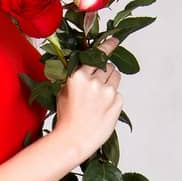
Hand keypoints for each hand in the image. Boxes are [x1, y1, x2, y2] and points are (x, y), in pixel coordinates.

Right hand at [54, 36, 123, 160]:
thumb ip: (74, 78)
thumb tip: (84, 69)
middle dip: (104, 71)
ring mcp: (107, 92)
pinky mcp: (117, 102)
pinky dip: (113, 99)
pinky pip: (118, 94)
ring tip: (100, 98)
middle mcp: (94, 81)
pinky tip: (102, 109)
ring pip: (115, 77)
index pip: (97, 55)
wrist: (73, 141)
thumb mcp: (63, 92)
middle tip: (98, 84)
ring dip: (110, 83)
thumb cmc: (66, 120)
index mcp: (78, 76)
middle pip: (107, 66)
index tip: (114, 40)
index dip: (108, 46)